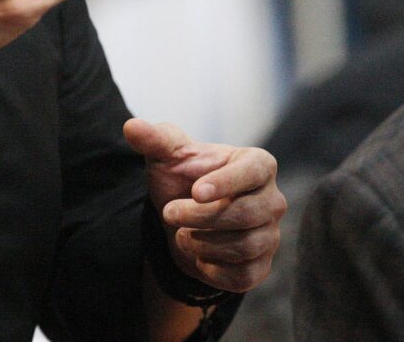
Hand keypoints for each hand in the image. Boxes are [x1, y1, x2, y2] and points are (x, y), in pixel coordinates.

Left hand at [123, 119, 285, 292]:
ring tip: (182, 233)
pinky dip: (212, 269)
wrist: (183, 221)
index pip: (253, 171)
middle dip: (200, 217)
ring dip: (202, 243)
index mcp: (257, 164)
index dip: (226, 183)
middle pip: (247, 213)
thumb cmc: (182, 179)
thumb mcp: (167, 156)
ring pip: (245, 246)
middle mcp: (272, 199)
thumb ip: (154, 139)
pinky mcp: (261, 266)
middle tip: (169, 213)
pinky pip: (243, 276)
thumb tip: (131, 127)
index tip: (195, 191)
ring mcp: (270, 234)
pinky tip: (198, 255)